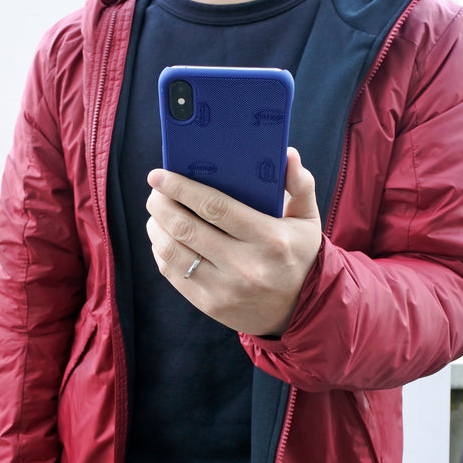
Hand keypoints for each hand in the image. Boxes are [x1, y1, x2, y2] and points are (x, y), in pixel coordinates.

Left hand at [145, 147, 321, 335]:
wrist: (301, 309)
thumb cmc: (299, 255)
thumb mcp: (307, 219)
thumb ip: (300, 185)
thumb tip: (287, 153)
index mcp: (269, 238)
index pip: (215, 207)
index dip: (182, 188)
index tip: (159, 176)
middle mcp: (245, 266)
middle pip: (186, 228)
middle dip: (161, 205)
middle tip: (155, 192)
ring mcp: (225, 289)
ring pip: (173, 252)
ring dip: (156, 227)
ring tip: (157, 213)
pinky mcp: (210, 305)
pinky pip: (173, 274)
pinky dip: (161, 251)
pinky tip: (164, 238)